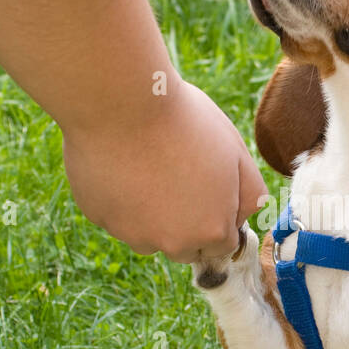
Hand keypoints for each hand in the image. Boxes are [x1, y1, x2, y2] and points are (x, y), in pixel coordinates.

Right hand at [61, 77, 266, 261]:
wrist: (122, 103)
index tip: (208, 187)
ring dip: (149, 211)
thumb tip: (244, 215)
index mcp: (210, 232)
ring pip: (146, 232)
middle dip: (185, 220)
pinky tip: (121, 161)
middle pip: (184, 245)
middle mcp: (171, 244)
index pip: (221, 244)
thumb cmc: (185, 123)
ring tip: (147, 165)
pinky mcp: (98, 217)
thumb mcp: (236, 152)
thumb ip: (249, 192)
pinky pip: (115, 213)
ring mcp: (130, 233)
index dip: (218, 215)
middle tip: (177, 174)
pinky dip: (120, 196)